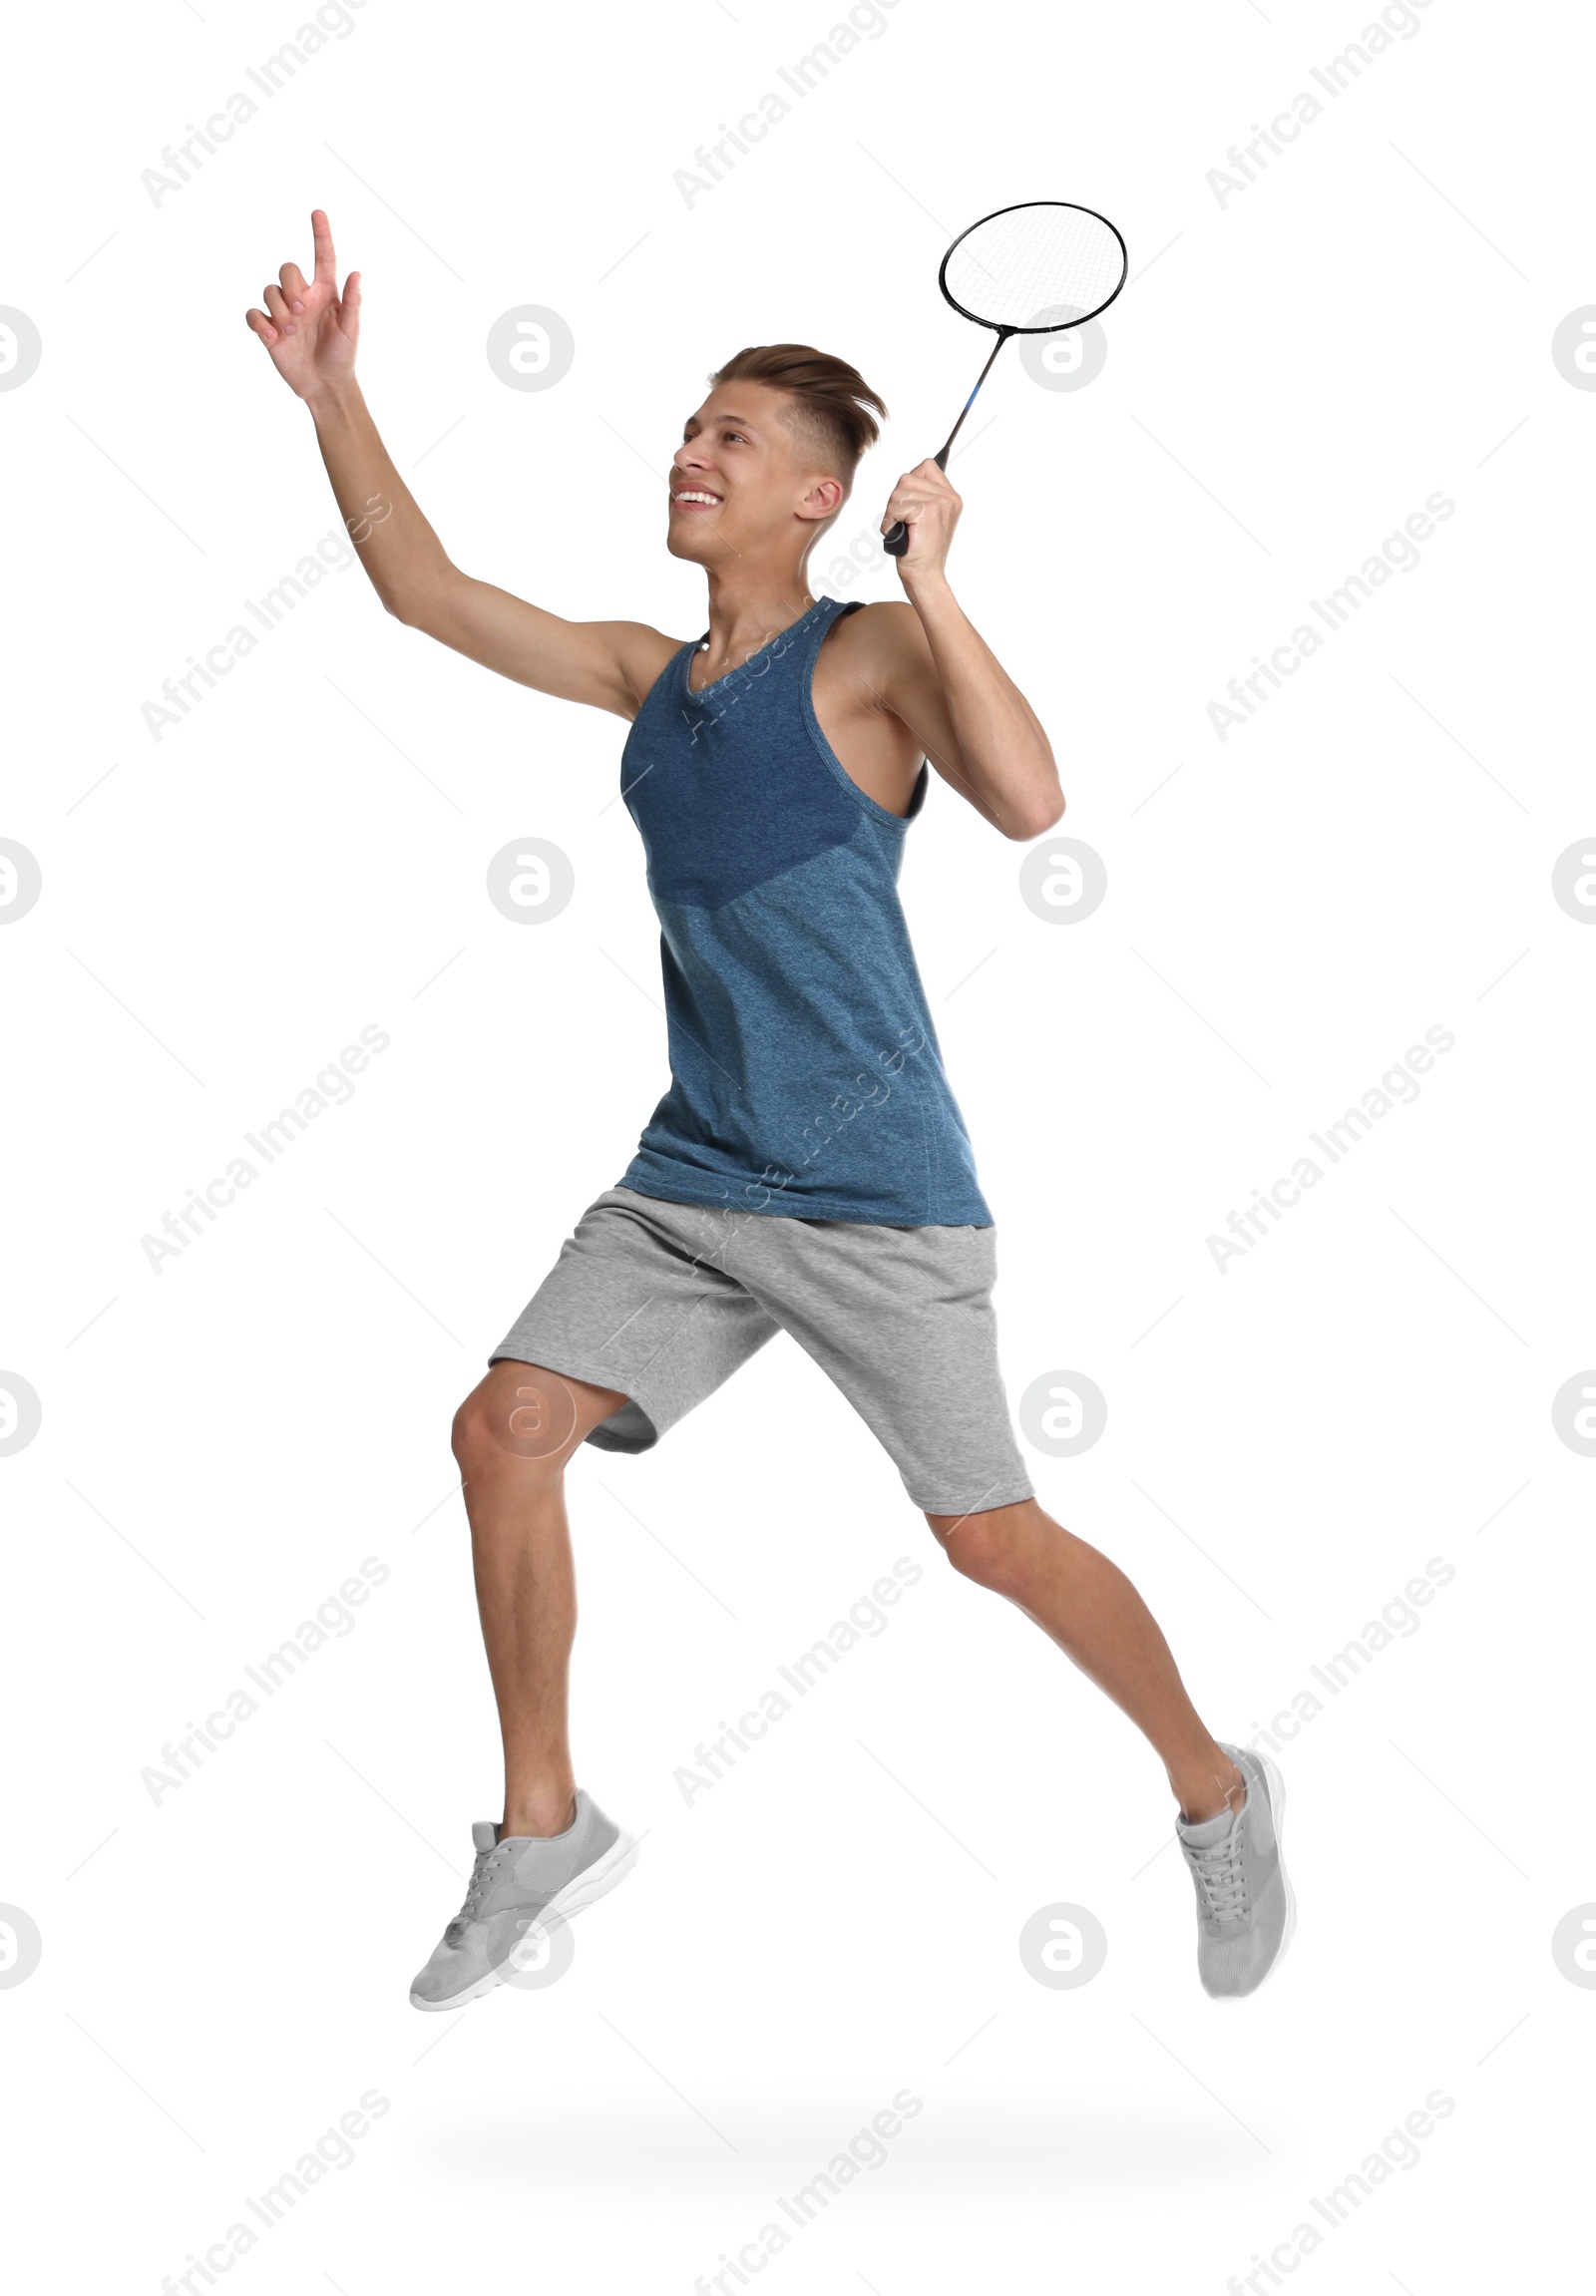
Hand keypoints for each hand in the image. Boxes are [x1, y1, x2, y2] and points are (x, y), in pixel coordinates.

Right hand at [244, 209, 359, 402]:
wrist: (324, 385)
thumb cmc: (342, 357)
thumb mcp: (350, 331)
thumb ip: (352, 303)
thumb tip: (356, 274)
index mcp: (325, 293)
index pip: (323, 257)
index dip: (321, 235)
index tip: (318, 213)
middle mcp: (303, 297)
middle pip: (287, 269)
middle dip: (290, 287)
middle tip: (301, 313)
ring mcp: (284, 312)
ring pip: (270, 291)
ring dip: (278, 310)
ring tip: (290, 333)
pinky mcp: (268, 329)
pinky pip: (253, 314)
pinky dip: (259, 323)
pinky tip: (272, 338)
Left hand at [881, 457, 960, 579]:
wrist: (925, 576)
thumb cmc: (921, 551)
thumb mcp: (926, 517)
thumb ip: (923, 494)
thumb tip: (907, 480)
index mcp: (951, 497)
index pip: (926, 466)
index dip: (909, 484)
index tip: (910, 508)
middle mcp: (949, 498)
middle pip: (907, 478)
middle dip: (897, 501)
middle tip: (904, 523)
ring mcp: (940, 503)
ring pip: (899, 491)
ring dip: (892, 513)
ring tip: (903, 529)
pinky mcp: (928, 512)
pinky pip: (895, 507)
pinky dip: (890, 523)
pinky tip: (900, 535)